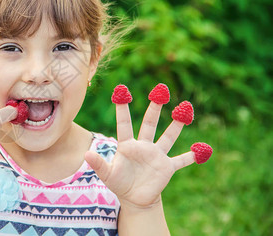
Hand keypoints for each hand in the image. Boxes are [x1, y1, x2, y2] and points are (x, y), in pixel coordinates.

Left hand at [85, 84, 209, 207]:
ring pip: (168, 136)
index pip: (124, 124)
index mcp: (127, 145)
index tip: (121, 92)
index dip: (122, 109)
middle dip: (155, 108)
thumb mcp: (107, 175)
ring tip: (185, 108)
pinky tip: (203, 149)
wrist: (135, 198)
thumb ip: (99, 164)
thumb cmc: (119, 183)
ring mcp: (156, 155)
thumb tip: (86, 153)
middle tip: (161, 90)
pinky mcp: (167, 167)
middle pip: (150, 123)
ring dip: (177, 124)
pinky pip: (182, 160)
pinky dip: (192, 156)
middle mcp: (143, 146)